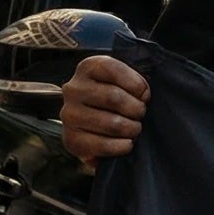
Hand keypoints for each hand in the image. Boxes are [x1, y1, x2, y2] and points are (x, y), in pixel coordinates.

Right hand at [59, 55, 149, 169]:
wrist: (94, 125)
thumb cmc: (116, 98)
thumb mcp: (125, 81)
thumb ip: (135, 83)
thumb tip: (143, 97)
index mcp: (88, 68)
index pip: (113, 70)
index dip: (136, 85)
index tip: (144, 95)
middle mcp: (73, 89)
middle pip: (113, 98)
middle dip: (136, 109)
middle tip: (140, 115)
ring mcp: (69, 115)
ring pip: (111, 123)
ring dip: (131, 129)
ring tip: (135, 129)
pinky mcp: (71, 139)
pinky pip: (102, 145)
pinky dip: (121, 146)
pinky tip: (127, 144)